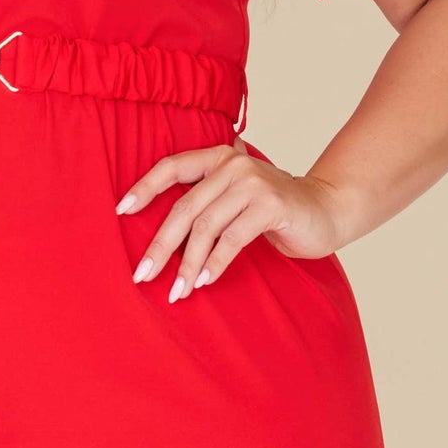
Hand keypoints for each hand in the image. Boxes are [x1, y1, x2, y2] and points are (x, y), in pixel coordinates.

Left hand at [115, 142, 349, 300]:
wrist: (327, 210)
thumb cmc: (274, 209)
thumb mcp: (236, 198)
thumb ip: (207, 200)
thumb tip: (161, 231)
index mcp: (219, 157)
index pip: (172, 167)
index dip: (144, 188)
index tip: (120, 211)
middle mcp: (233, 164)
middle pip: (184, 207)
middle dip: (161, 245)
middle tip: (143, 274)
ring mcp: (253, 183)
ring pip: (206, 227)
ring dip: (188, 264)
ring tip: (177, 290)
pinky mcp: (271, 205)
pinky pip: (233, 238)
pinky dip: (216, 263)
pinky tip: (206, 281)